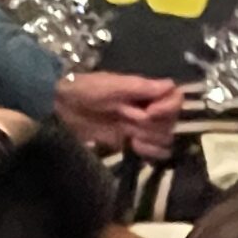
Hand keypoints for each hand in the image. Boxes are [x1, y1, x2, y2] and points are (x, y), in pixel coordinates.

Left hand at [55, 71, 185, 159]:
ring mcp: (139, 127)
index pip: (176, 100)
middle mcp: (148, 109)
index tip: (150, 112)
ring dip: (151, 140)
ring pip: (165, 138)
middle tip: (131, 121)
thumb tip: (171, 85)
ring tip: (132, 137)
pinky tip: (132, 147)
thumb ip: (142, 87)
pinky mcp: (129, 143)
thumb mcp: (113, 84)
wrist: (61, 106)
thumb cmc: (86, 89)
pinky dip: (148, 152)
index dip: (168, 108)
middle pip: (171, 122)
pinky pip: (153, 152)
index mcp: (146, 93)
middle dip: (154, 126)